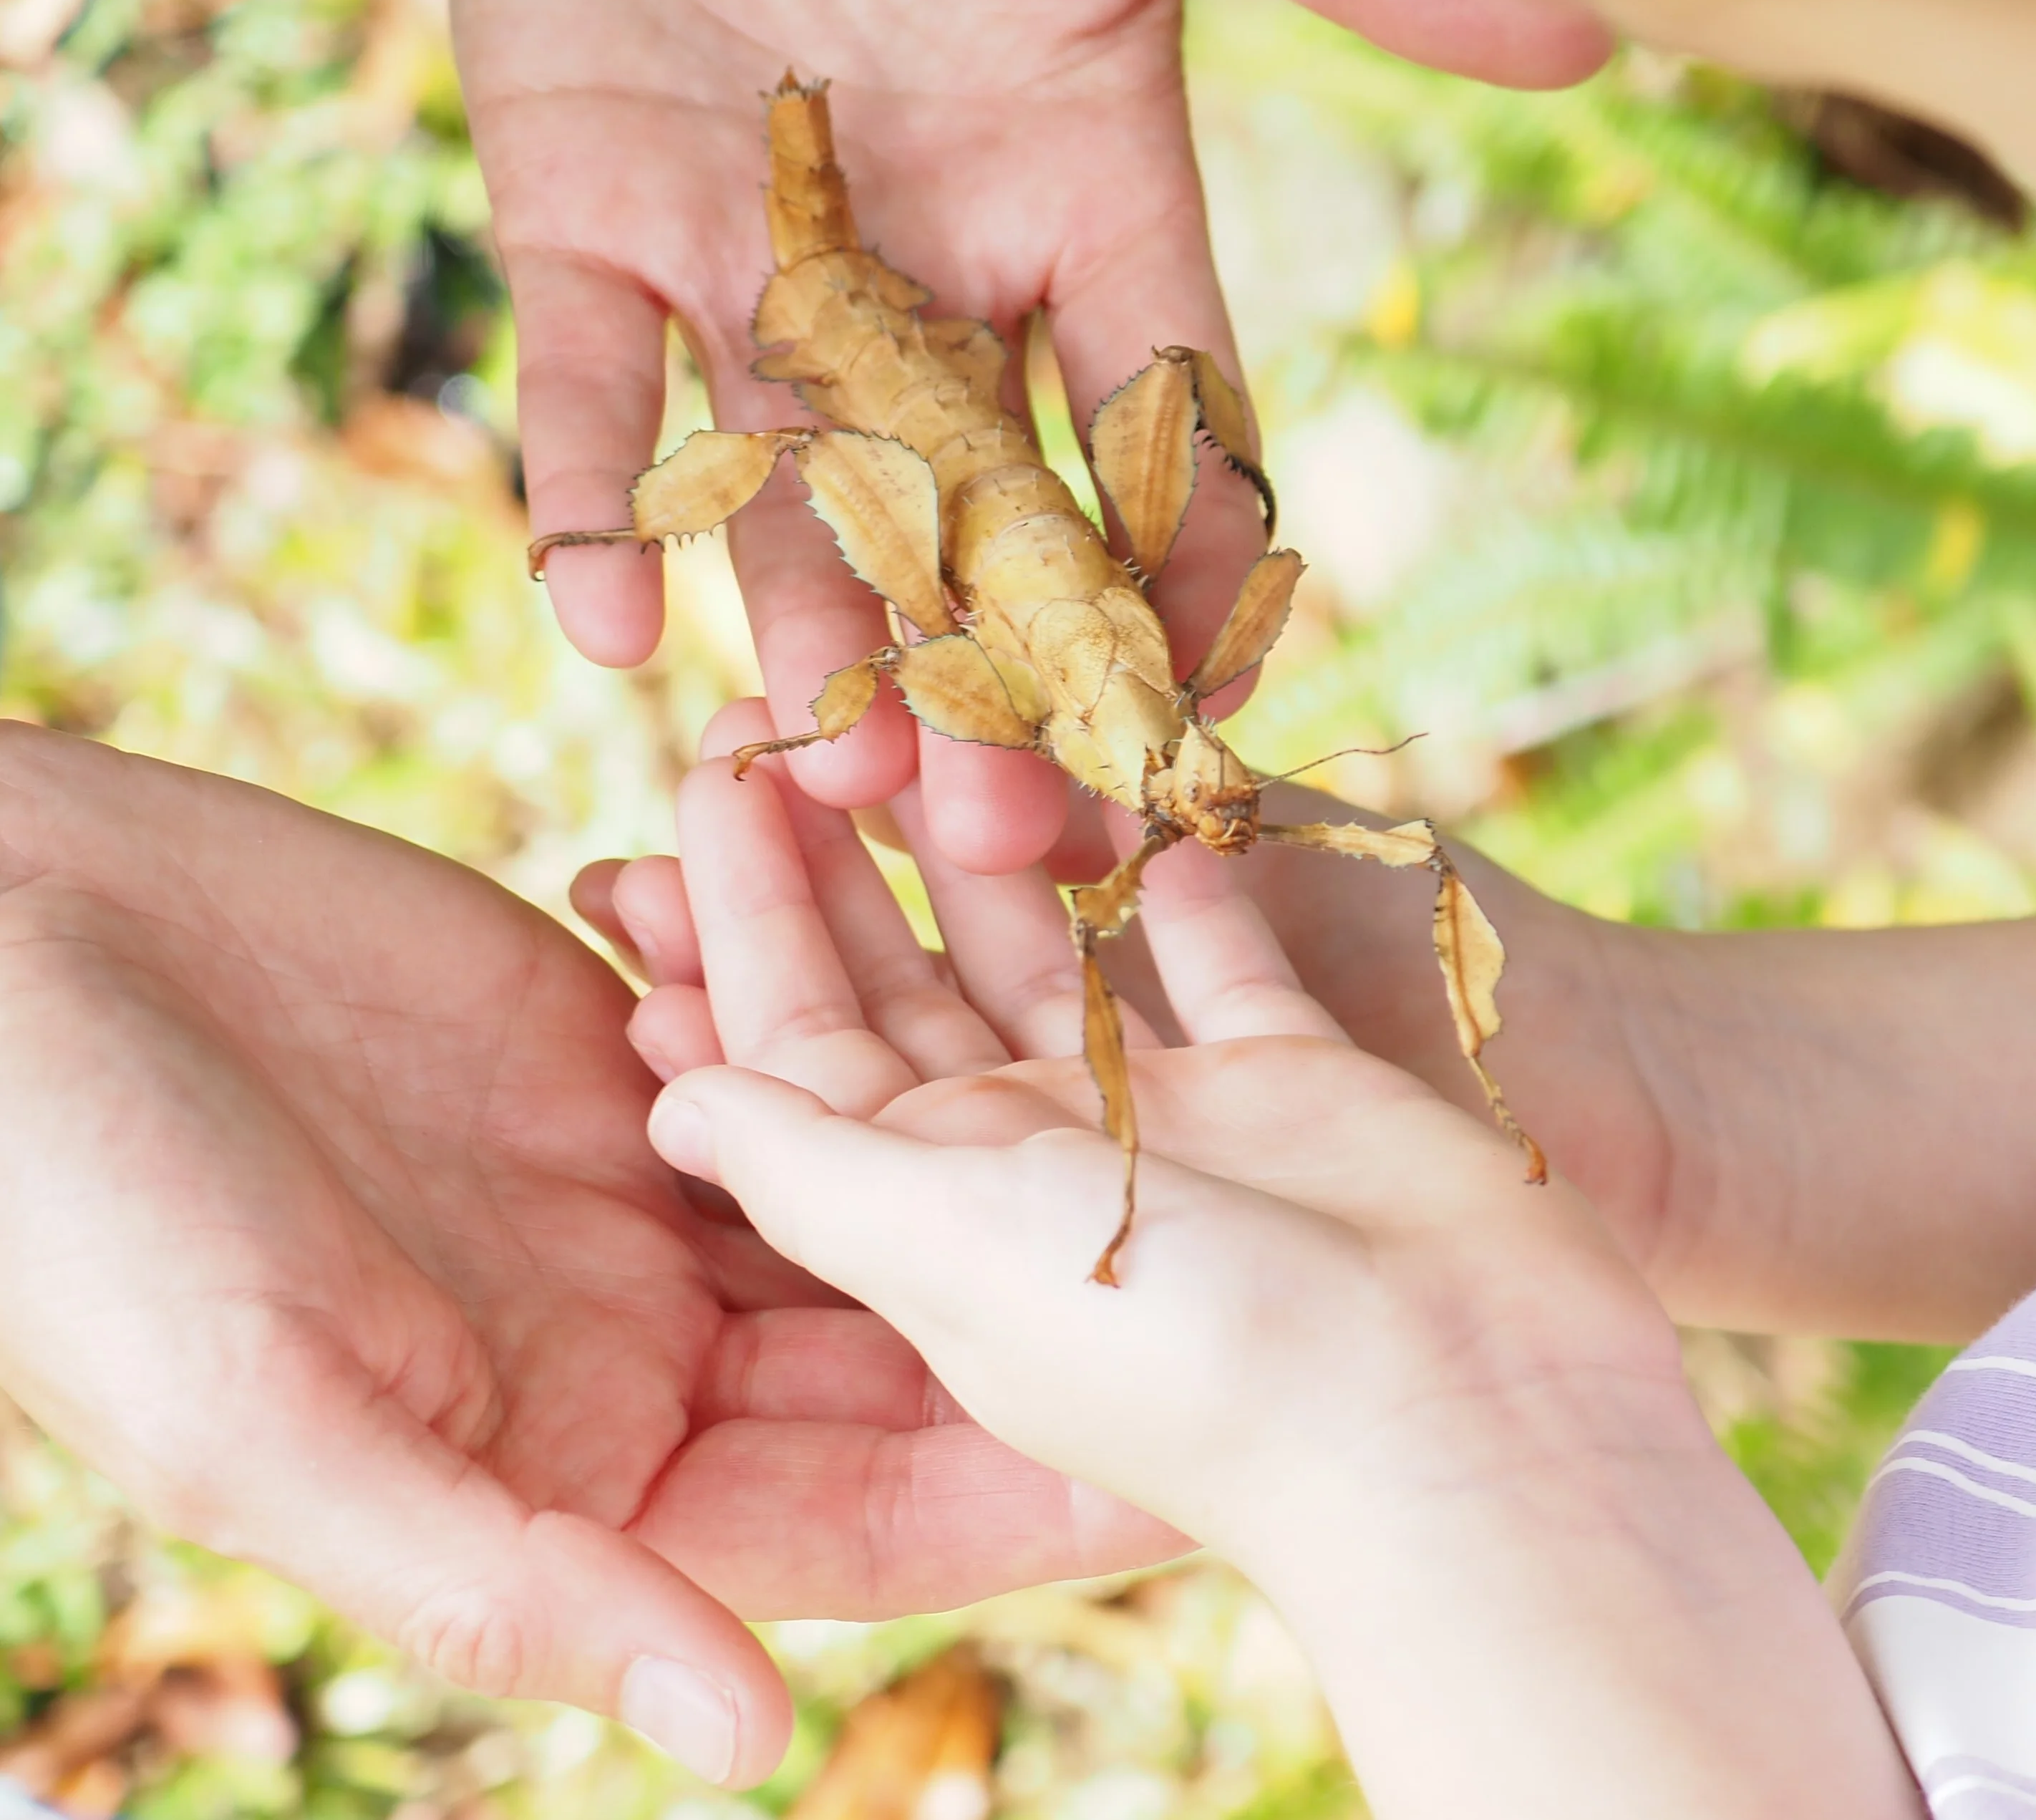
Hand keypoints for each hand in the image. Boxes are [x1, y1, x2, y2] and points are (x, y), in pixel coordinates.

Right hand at [0, 724, 1166, 1788]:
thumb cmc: (75, 1222)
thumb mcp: (275, 1430)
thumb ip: (513, 1588)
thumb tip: (746, 1743)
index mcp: (584, 1466)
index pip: (871, 1502)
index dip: (1038, 1490)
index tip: (1216, 1465)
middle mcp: (641, 1332)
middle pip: (915, 1329)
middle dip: (1074, 1286)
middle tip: (1285, 1253)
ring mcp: (642, 1172)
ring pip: (884, 1155)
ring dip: (1008, 1101)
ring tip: (1194, 1054)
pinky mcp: (619, 1021)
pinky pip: (802, 1005)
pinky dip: (885, 971)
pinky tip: (1022, 928)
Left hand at [451, 0, 1610, 873]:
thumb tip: (1587, 29)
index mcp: (1082, 210)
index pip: (1166, 433)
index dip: (1195, 576)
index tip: (1204, 721)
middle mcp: (929, 283)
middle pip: (983, 521)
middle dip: (995, 675)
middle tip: (1003, 823)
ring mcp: (755, 270)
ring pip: (791, 497)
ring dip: (807, 638)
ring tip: (827, 769)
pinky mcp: (583, 222)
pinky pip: (587, 395)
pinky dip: (589, 506)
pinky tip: (602, 626)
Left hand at [590, 781, 1697, 1300]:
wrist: (1460, 1407)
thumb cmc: (1188, 1355)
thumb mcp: (957, 1253)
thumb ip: (812, 1172)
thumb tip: (665, 1103)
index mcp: (936, 1222)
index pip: (798, 1052)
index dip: (739, 925)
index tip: (700, 778)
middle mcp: (1040, 1169)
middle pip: (909, 990)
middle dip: (844, 860)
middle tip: (788, 700)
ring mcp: (1174, 1124)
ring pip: (1053, 954)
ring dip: (992, 844)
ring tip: (940, 700)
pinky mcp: (1301, 1083)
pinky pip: (1218, 951)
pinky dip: (1175, 873)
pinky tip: (1133, 770)